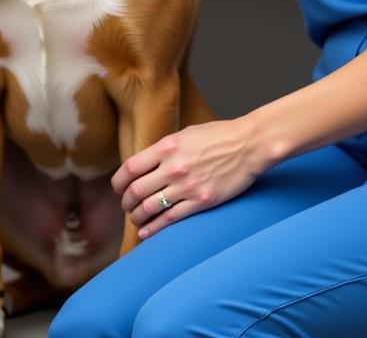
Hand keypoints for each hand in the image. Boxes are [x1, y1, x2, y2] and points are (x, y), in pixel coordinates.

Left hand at [112, 119, 264, 237]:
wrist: (249, 145)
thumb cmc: (218, 136)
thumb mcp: (185, 134)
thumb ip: (164, 149)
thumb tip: (146, 164)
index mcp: (166, 146)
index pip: (130, 168)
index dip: (118, 182)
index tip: (117, 189)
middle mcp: (173, 167)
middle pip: (137, 191)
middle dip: (126, 202)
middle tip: (126, 206)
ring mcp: (187, 185)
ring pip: (151, 207)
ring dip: (138, 217)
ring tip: (136, 219)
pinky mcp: (202, 201)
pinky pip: (171, 219)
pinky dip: (155, 228)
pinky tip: (147, 232)